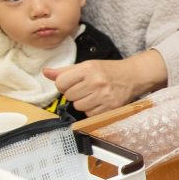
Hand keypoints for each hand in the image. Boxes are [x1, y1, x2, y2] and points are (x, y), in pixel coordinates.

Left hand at [43, 50, 165, 115]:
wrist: (133, 76)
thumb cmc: (108, 71)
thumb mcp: (87, 66)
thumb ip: (65, 71)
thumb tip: (45, 72)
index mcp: (88, 68)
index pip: (61, 83)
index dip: (64, 85)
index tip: (72, 84)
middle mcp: (96, 81)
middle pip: (69, 96)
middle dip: (74, 94)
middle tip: (85, 89)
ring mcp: (104, 96)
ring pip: (79, 106)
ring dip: (83, 103)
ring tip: (93, 96)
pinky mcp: (111, 107)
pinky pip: (90, 114)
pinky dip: (92, 110)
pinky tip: (99, 102)